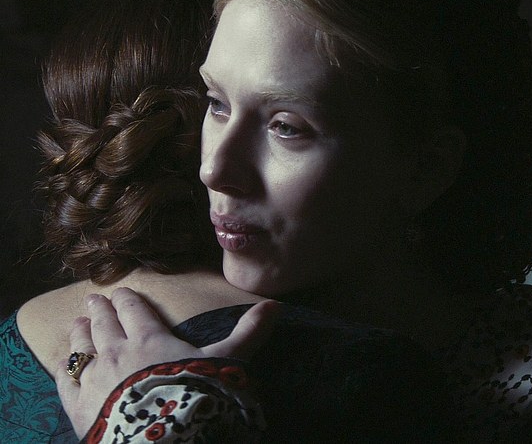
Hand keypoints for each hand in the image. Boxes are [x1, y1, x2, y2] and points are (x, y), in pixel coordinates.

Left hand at [55, 287, 279, 437]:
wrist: (161, 439)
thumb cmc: (195, 394)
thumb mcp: (227, 362)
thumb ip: (249, 333)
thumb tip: (276, 304)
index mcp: (150, 337)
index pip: (135, 310)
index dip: (127, 299)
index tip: (121, 291)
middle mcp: (117, 351)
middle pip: (104, 323)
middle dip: (100, 309)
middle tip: (94, 299)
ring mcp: (94, 377)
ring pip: (81, 346)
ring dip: (80, 331)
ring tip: (78, 322)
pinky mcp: (78, 404)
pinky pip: (66, 379)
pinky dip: (66, 367)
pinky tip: (66, 363)